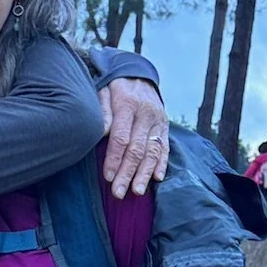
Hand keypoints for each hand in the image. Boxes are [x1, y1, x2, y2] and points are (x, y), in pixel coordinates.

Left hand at [100, 77, 167, 197]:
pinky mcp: (165, 126)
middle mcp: (146, 113)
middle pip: (137, 148)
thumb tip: (101, 133)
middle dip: (128, 172)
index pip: (121, 137)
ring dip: (145, 173)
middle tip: (119, 193)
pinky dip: (162, 163)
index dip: (114, 159)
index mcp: (128, 104)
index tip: (108, 177)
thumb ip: (102, 111)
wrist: (136, 74)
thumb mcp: (102, 91)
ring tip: (137, 191)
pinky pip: (165, 147)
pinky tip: (156, 178)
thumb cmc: (113, 88)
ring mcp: (158, 120)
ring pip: (153, 151)